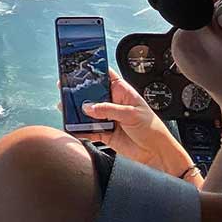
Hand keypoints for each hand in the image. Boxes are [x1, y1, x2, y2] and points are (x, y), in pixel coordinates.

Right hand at [71, 70, 199, 181]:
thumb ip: (109, 109)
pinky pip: (88, 129)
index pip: (105, 76)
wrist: (156, 153)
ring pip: (87, 112)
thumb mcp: (132, 113)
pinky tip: (73, 127)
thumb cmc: (152, 129)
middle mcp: (113, 103)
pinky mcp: (104, 133)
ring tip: (66, 108)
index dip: (93, 71)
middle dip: (79, 92)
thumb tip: (89, 107)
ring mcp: (108, 118)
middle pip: (92, 94)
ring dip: (77, 111)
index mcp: (122, 91)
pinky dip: (80, 129)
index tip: (79, 69)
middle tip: (66, 89)